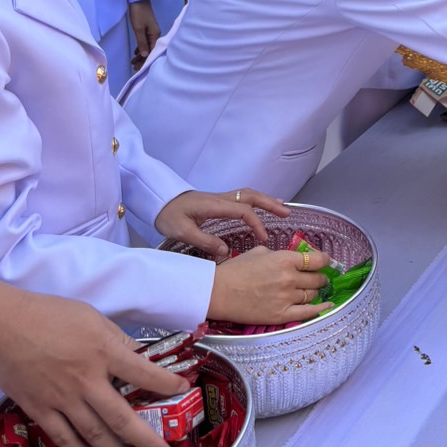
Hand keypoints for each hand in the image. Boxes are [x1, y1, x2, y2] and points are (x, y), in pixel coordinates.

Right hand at [0, 282, 187, 446]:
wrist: (5, 326)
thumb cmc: (50, 315)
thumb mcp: (94, 319)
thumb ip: (117, 340)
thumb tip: (140, 357)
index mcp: (103, 352)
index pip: (144, 373)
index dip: (166, 384)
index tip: (183, 390)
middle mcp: (86, 380)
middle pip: (121, 417)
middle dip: (146, 440)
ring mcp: (62, 399)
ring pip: (94, 435)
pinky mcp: (40, 410)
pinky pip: (64, 438)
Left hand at [129, 0, 159, 64]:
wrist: (139, 0)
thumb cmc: (139, 13)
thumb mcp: (138, 29)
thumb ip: (141, 42)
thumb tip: (144, 54)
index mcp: (155, 35)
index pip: (151, 51)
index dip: (145, 61)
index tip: (139, 69)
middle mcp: (155, 34)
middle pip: (150, 50)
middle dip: (142, 60)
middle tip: (134, 68)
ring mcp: (151, 32)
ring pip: (147, 46)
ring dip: (140, 55)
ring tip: (133, 62)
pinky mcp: (147, 29)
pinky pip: (145, 42)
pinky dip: (140, 48)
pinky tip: (136, 53)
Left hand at [154, 188, 291, 257]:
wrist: (158, 201)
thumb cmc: (169, 216)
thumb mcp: (182, 231)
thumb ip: (204, 241)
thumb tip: (225, 252)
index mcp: (214, 205)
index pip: (242, 210)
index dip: (256, 223)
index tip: (263, 238)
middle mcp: (221, 198)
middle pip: (250, 196)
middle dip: (270, 203)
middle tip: (287, 213)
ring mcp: (220, 198)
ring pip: (248, 194)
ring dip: (266, 200)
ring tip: (283, 208)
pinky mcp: (219, 201)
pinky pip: (243, 198)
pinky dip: (257, 201)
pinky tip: (263, 207)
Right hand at [208, 244, 335, 325]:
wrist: (218, 293)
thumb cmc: (235, 270)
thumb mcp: (259, 252)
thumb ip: (279, 254)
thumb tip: (292, 258)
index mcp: (285, 259)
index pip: (317, 260)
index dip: (324, 261)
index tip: (325, 262)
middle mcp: (290, 278)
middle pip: (317, 279)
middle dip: (320, 278)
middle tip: (319, 278)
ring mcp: (287, 298)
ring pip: (312, 295)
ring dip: (315, 292)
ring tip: (313, 290)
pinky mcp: (281, 315)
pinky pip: (308, 313)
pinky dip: (320, 309)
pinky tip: (328, 306)